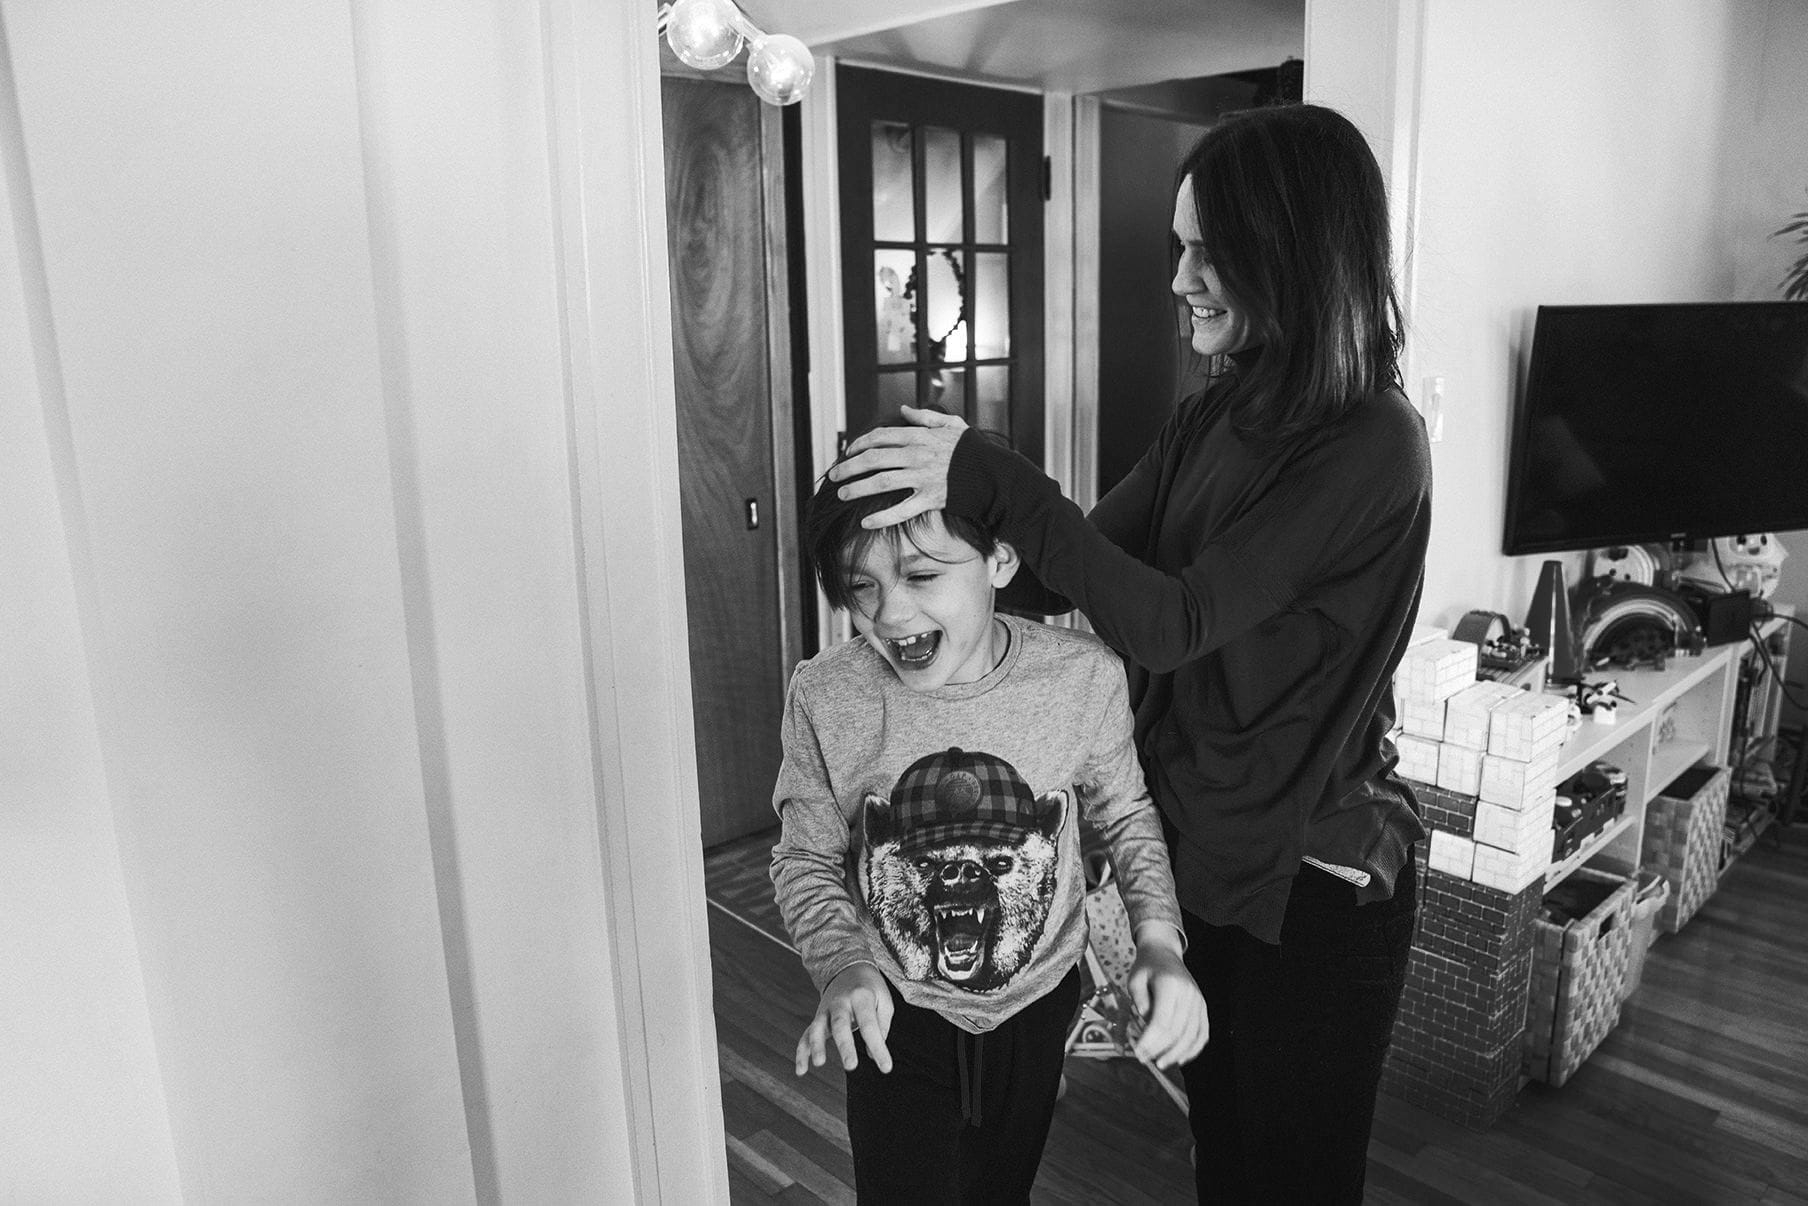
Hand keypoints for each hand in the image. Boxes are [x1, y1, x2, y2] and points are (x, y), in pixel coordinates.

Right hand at [795, 963, 893, 1075]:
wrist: (848, 967)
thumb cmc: (871, 989)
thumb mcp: (884, 1001)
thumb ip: (881, 1026)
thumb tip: (872, 1054)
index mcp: (861, 996)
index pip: (869, 1024)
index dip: (878, 1047)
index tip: (886, 1067)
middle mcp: (840, 1002)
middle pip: (840, 1024)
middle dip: (845, 1046)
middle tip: (851, 1066)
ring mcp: (826, 1009)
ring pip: (817, 1027)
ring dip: (817, 1045)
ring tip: (819, 1063)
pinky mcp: (818, 1017)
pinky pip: (806, 1035)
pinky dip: (802, 1052)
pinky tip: (801, 1071)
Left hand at [826, 405, 966, 528]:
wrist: (995, 474)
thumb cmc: (972, 449)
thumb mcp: (951, 424)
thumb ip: (925, 416)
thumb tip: (904, 409)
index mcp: (919, 436)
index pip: (880, 437)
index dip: (859, 444)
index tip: (847, 452)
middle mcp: (917, 455)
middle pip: (873, 459)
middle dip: (848, 467)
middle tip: (834, 476)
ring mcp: (923, 478)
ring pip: (881, 483)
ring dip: (857, 489)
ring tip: (842, 495)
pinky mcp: (931, 499)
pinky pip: (901, 510)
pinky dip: (882, 518)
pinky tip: (866, 522)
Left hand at [1126, 929, 1208, 1069]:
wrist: (1164, 953)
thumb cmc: (1147, 967)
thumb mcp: (1134, 979)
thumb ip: (1139, 1001)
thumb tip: (1146, 1025)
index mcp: (1170, 985)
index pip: (1162, 1021)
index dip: (1150, 1042)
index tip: (1138, 1053)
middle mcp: (1188, 994)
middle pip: (1178, 1032)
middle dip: (1161, 1051)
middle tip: (1145, 1060)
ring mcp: (1199, 1001)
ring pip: (1192, 1036)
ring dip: (1177, 1054)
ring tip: (1161, 1063)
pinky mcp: (1203, 1008)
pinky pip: (1203, 1034)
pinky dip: (1193, 1050)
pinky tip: (1180, 1058)